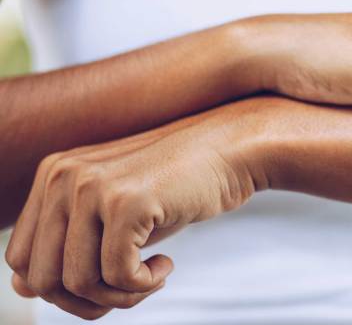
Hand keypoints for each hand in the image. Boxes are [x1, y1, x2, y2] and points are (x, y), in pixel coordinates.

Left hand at [4, 110, 253, 319]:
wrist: (229, 151)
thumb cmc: (175, 185)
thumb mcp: (114, 212)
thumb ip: (70, 243)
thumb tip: (22, 289)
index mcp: (52, 174)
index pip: (20, 258)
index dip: (58, 289)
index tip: (104, 285)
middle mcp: (62, 176)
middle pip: (42, 278)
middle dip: (87, 301)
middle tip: (131, 291)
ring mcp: (92, 186)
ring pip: (78, 283)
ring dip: (120, 296)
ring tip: (152, 277)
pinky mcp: (127, 202)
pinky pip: (118, 275)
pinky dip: (144, 285)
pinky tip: (168, 265)